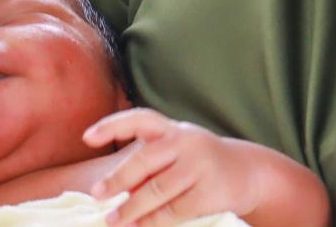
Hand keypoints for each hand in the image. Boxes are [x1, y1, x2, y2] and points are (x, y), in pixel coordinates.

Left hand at [85, 109, 329, 226]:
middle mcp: (187, 142)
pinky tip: (140, 226)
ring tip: (113, 220)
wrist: (248, 172)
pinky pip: (173, 211)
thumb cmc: (200, 163)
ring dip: (131, 209)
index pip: (141, 120)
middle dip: (117, 179)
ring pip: (156, 190)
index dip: (113, 126)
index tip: (87, 137)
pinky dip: (152, 222)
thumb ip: (149, 166)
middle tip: (98, 194)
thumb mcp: (177, 154)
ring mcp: (200, 166)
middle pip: (145, 160)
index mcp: (174, 130)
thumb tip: (114, 193)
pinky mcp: (208, 192)